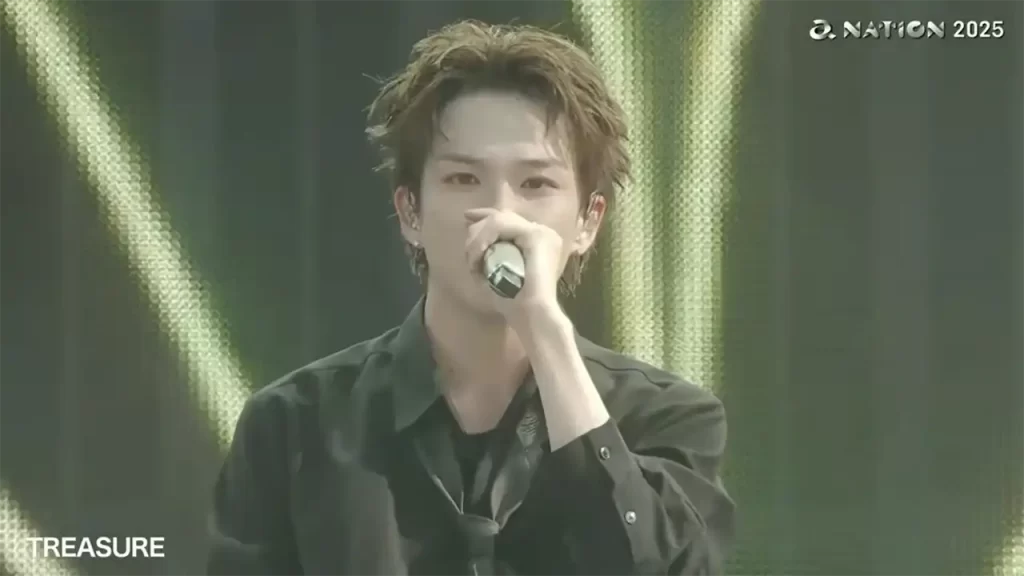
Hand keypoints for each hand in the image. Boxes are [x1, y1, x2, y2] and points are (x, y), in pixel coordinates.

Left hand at [464, 208, 564, 323]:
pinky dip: (483, 239)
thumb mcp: (497, 275)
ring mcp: (541, 232)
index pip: (510, 220)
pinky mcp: (536, 236)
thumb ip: (489, 258)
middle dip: (478, 226)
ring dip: (477, 238)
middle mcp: (543, 232)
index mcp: (539, 241)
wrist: (533, 316)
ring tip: (472, 261)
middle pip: (503, 216)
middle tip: (467, 248)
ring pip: (499, 219)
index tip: (466, 219)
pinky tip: (477, 257)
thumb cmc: (515, 304)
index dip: (486, 216)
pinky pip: (501, 226)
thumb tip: (472, 247)